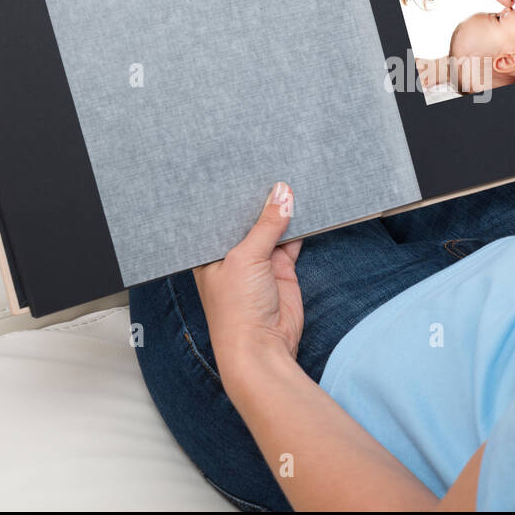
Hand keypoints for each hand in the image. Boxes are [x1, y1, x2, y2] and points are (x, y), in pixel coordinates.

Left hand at [194, 182, 303, 378]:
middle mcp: (231, 255)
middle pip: (247, 219)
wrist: (263, 347)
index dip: (230, 195)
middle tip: (269, 168)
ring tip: (291, 180)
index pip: (218, 216)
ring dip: (281, 212)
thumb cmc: (237, 309)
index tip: (242, 167)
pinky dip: (299, 227)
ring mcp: (258, 262)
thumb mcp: (246, 258)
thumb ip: (266, 225)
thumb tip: (282, 193)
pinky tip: (306, 207)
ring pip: (271, 228)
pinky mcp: (281, 269)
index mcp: (209, 252)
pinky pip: (291, 241)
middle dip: (259, 200)